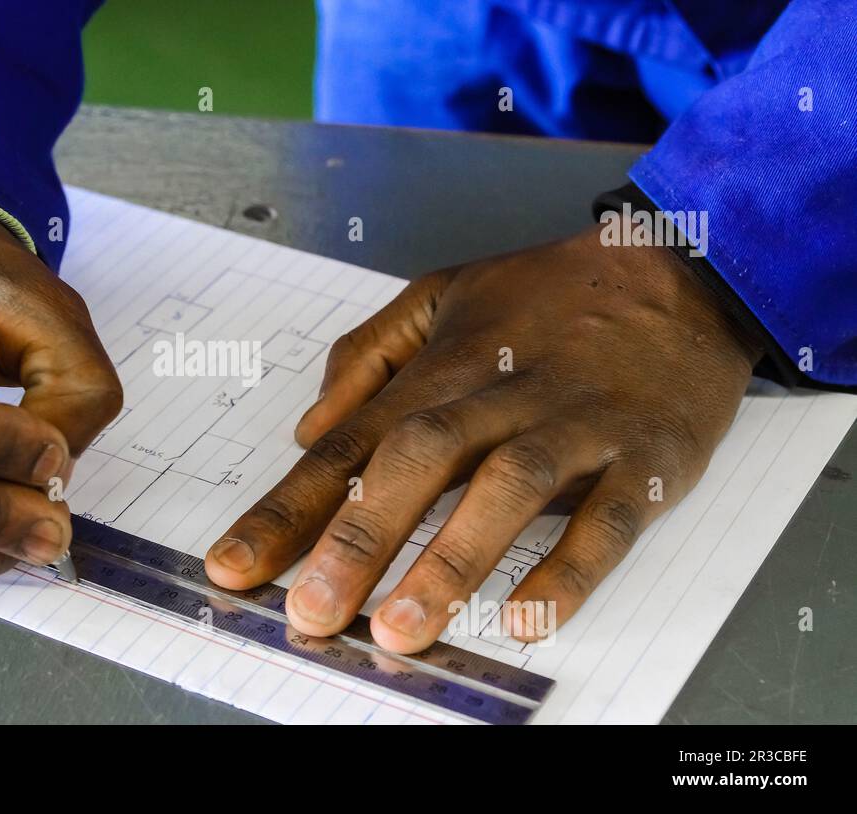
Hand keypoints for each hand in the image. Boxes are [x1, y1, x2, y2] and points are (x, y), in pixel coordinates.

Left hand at [205, 225, 760, 651]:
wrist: (681, 266)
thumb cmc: (551, 295)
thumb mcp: (444, 296)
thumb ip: (368, 355)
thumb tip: (308, 428)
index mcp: (443, 368)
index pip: (348, 445)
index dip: (286, 509)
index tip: (232, 566)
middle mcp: (500, 396)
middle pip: (415, 462)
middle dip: (355, 539)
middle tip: (311, 611)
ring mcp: (574, 425)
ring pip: (505, 489)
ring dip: (450, 559)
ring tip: (402, 626)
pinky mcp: (644, 456)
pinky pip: (608, 518)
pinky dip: (570, 569)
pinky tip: (526, 617)